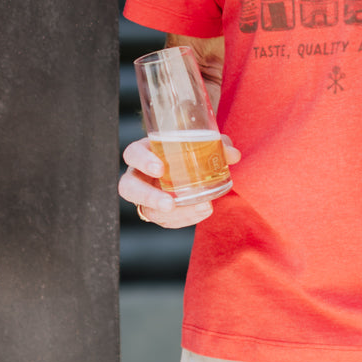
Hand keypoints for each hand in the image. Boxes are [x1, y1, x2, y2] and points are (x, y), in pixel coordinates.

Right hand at [119, 136, 241, 228]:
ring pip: (146, 209)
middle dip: (148, 197)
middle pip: (128, 187)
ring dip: (173, 214)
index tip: (160, 168)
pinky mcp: (155, 211)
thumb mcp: (201, 142)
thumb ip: (217, 144)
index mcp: (146, 151)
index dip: (142, 160)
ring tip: (201, 208)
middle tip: (170, 203)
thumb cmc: (189, 149)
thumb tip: (233, 155)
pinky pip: (164, 220)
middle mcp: (139, 174)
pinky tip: (201, 212)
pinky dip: (184, 218)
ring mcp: (145, 195)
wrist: (187, 166)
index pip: (132, 154)